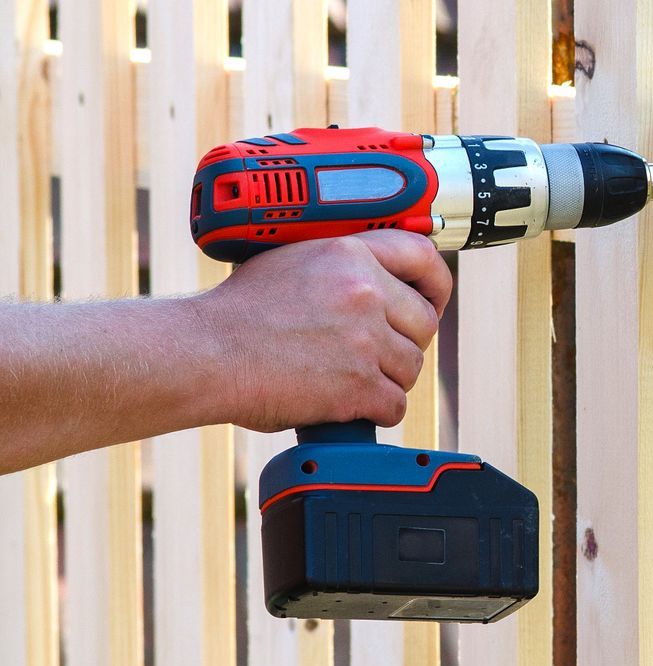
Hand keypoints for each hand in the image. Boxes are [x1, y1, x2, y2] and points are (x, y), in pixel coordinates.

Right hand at [189, 232, 452, 432]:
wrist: (203, 353)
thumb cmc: (236, 314)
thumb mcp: (294, 261)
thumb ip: (343, 267)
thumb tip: (381, 282)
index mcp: (351, 254)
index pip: (424, 259)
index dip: (436, 285)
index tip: (432, 300)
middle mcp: (365, 292)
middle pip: (424, 323)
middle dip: (404, 343)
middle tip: (375, 354)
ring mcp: (364, 339)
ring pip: (411, 367)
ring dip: (387, 379)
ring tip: (348, 380)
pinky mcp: (358, 384)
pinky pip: (394, 404)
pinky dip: (375, 411)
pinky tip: (348, 406)